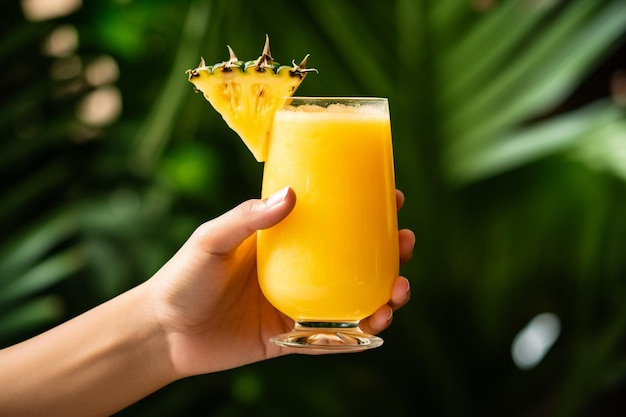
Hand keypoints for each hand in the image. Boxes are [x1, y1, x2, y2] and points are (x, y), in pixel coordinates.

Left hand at [148, 187, 413, 377]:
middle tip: (406, 243)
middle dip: (390, 254)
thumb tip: (291, 194)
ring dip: (384, 295)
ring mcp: (298, 305)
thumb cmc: (182, 278)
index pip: (334, 222)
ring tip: (398, 291)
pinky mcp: (291, 337)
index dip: (367, 211)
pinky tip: (377, 328)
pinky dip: (358, 336)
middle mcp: (299, 272)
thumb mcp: (211, 239)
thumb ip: (246, 218)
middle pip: (356, 261)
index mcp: (284, 243)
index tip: (394, 198)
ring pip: (354, 299)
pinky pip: (333, 339)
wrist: (162, 332)